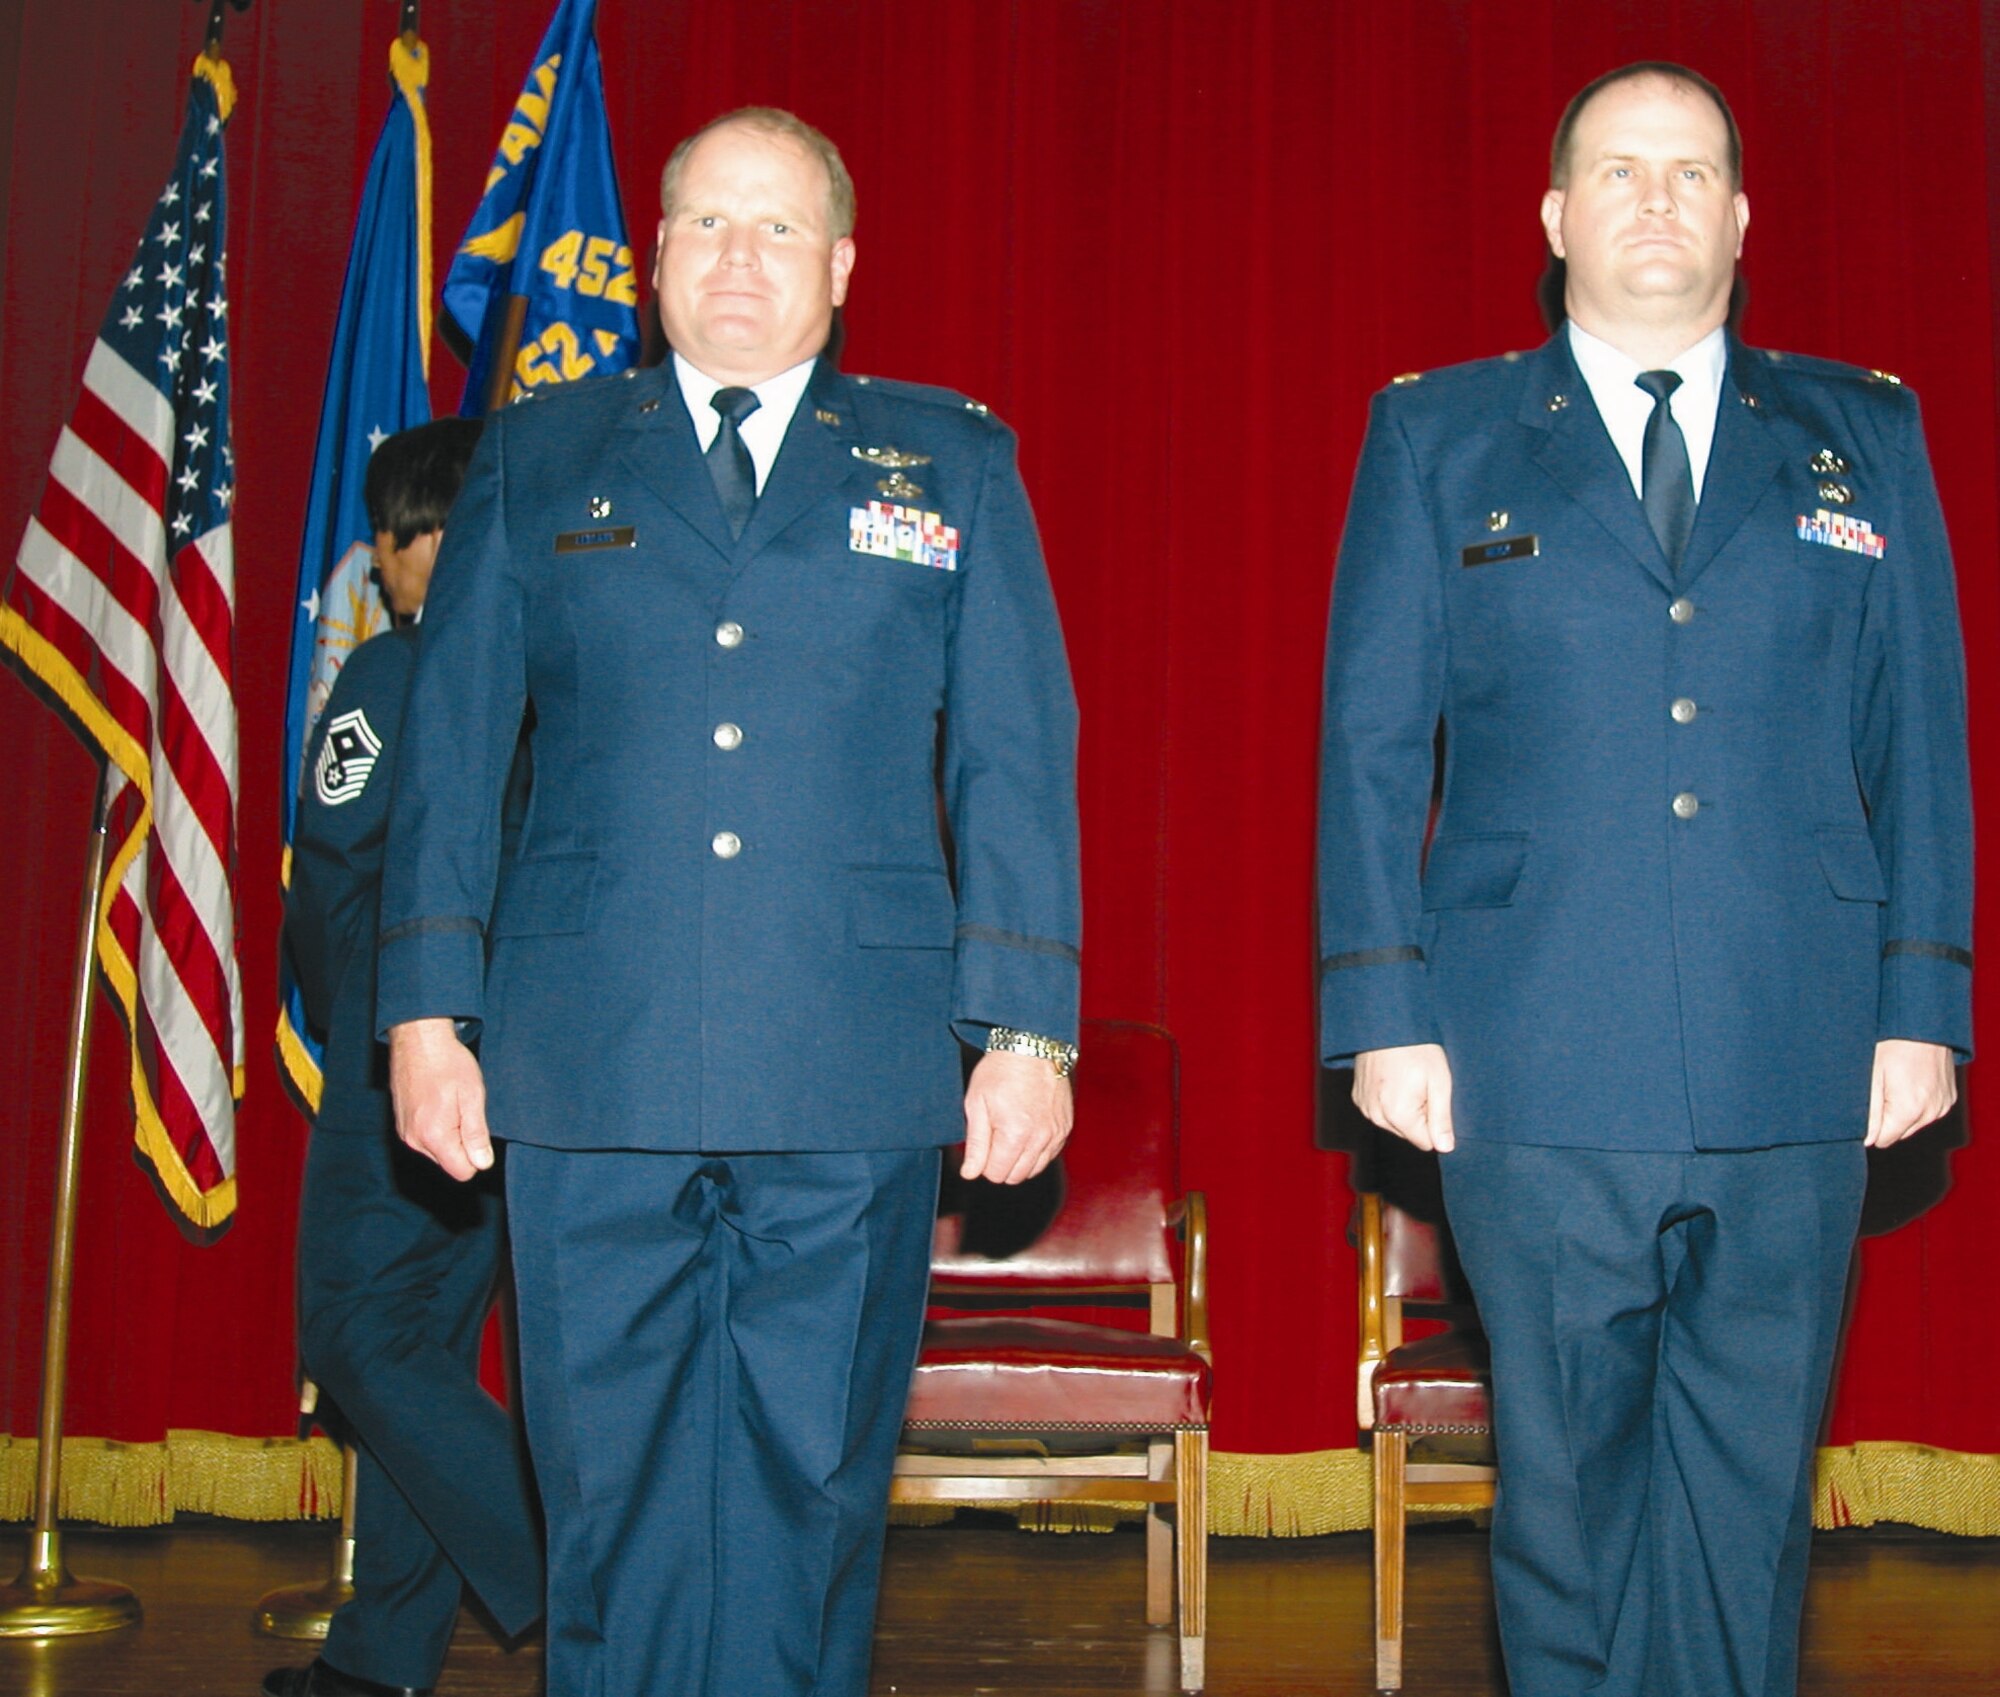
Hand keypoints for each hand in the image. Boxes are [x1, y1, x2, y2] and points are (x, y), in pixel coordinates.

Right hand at [388, 1017, 492, 1180]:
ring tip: (450, 1103)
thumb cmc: (448, 1064)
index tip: (478, 1130)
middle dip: (462, 1144)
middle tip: (464, 1110)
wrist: (418, 1040)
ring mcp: (404, 1132)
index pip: (462, 1172)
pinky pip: (425, 1139)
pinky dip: (436, 1127)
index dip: (477, 1156)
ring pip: (438, 1151)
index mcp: (433, 1136)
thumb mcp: (473, 1096)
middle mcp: (414, 1140)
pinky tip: (439, 1103)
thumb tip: (483, 1163)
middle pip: (449, 1162)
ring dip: (449, 1134)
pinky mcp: (401, 1124)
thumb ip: (477, 1134)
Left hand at [962, 1049, 1073, 1183]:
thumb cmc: (999, 1072)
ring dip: (1019, 1159)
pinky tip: (1026, 1130)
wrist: (1031, 1047)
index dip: (983, 1162)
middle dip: (1001, 1163)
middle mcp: (1040, 1138)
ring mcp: (1056, 1133)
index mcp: (1015, 1134)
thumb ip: (975, 1144)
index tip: (982, 1141)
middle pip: (1016, 1176)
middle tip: (994, 1136)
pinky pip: (1049, 1155)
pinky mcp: (1065, 1127)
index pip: (996, 1174)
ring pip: (1034, 1169)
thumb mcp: (976, 1104)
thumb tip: (970, 1174)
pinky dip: (1036, 1151)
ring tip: (1010, 1132)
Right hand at [1352, 1043, 1454, 1152]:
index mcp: (1398, 1115)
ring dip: (1404, 1107)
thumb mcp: (1439, 1082)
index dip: (1434, 1121)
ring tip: (1406, 1078)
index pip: (1425, 1142)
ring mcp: (1364, 1106)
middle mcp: (1376, 1115)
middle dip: (1419, 1114)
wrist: (1387, 1022)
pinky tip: (1393, 1077)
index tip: (1432, 1096)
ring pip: (1394, 1123)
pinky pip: (1380, 1110)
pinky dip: (1388, 1099)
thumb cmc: (1417, 1049)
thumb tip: (1445, 1147)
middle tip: (1421, 1084)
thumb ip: (1442, 1119)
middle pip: (1408, 1133)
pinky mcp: (1358, 1096)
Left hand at [1864, 1038, 1956, 1147]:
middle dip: (1885, 1118)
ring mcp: (1943, 1105)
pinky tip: (1908, 1080)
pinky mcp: (1949, 1097)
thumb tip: (1866, 1139)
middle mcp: (1931, 1112)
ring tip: (1894, 1081)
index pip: (1884, 1140)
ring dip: (1901, 1109)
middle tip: (1879, 1088)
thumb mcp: (1872, 1076)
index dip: (1870, 1126)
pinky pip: (1927, 1110)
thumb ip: (1869, 1112)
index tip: (1864, 1106)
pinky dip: (1916, 1101)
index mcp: (1909, 1109)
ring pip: (1913, 1122)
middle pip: (1899, 1132)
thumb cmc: (1891, 1044)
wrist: (1923, 1022)